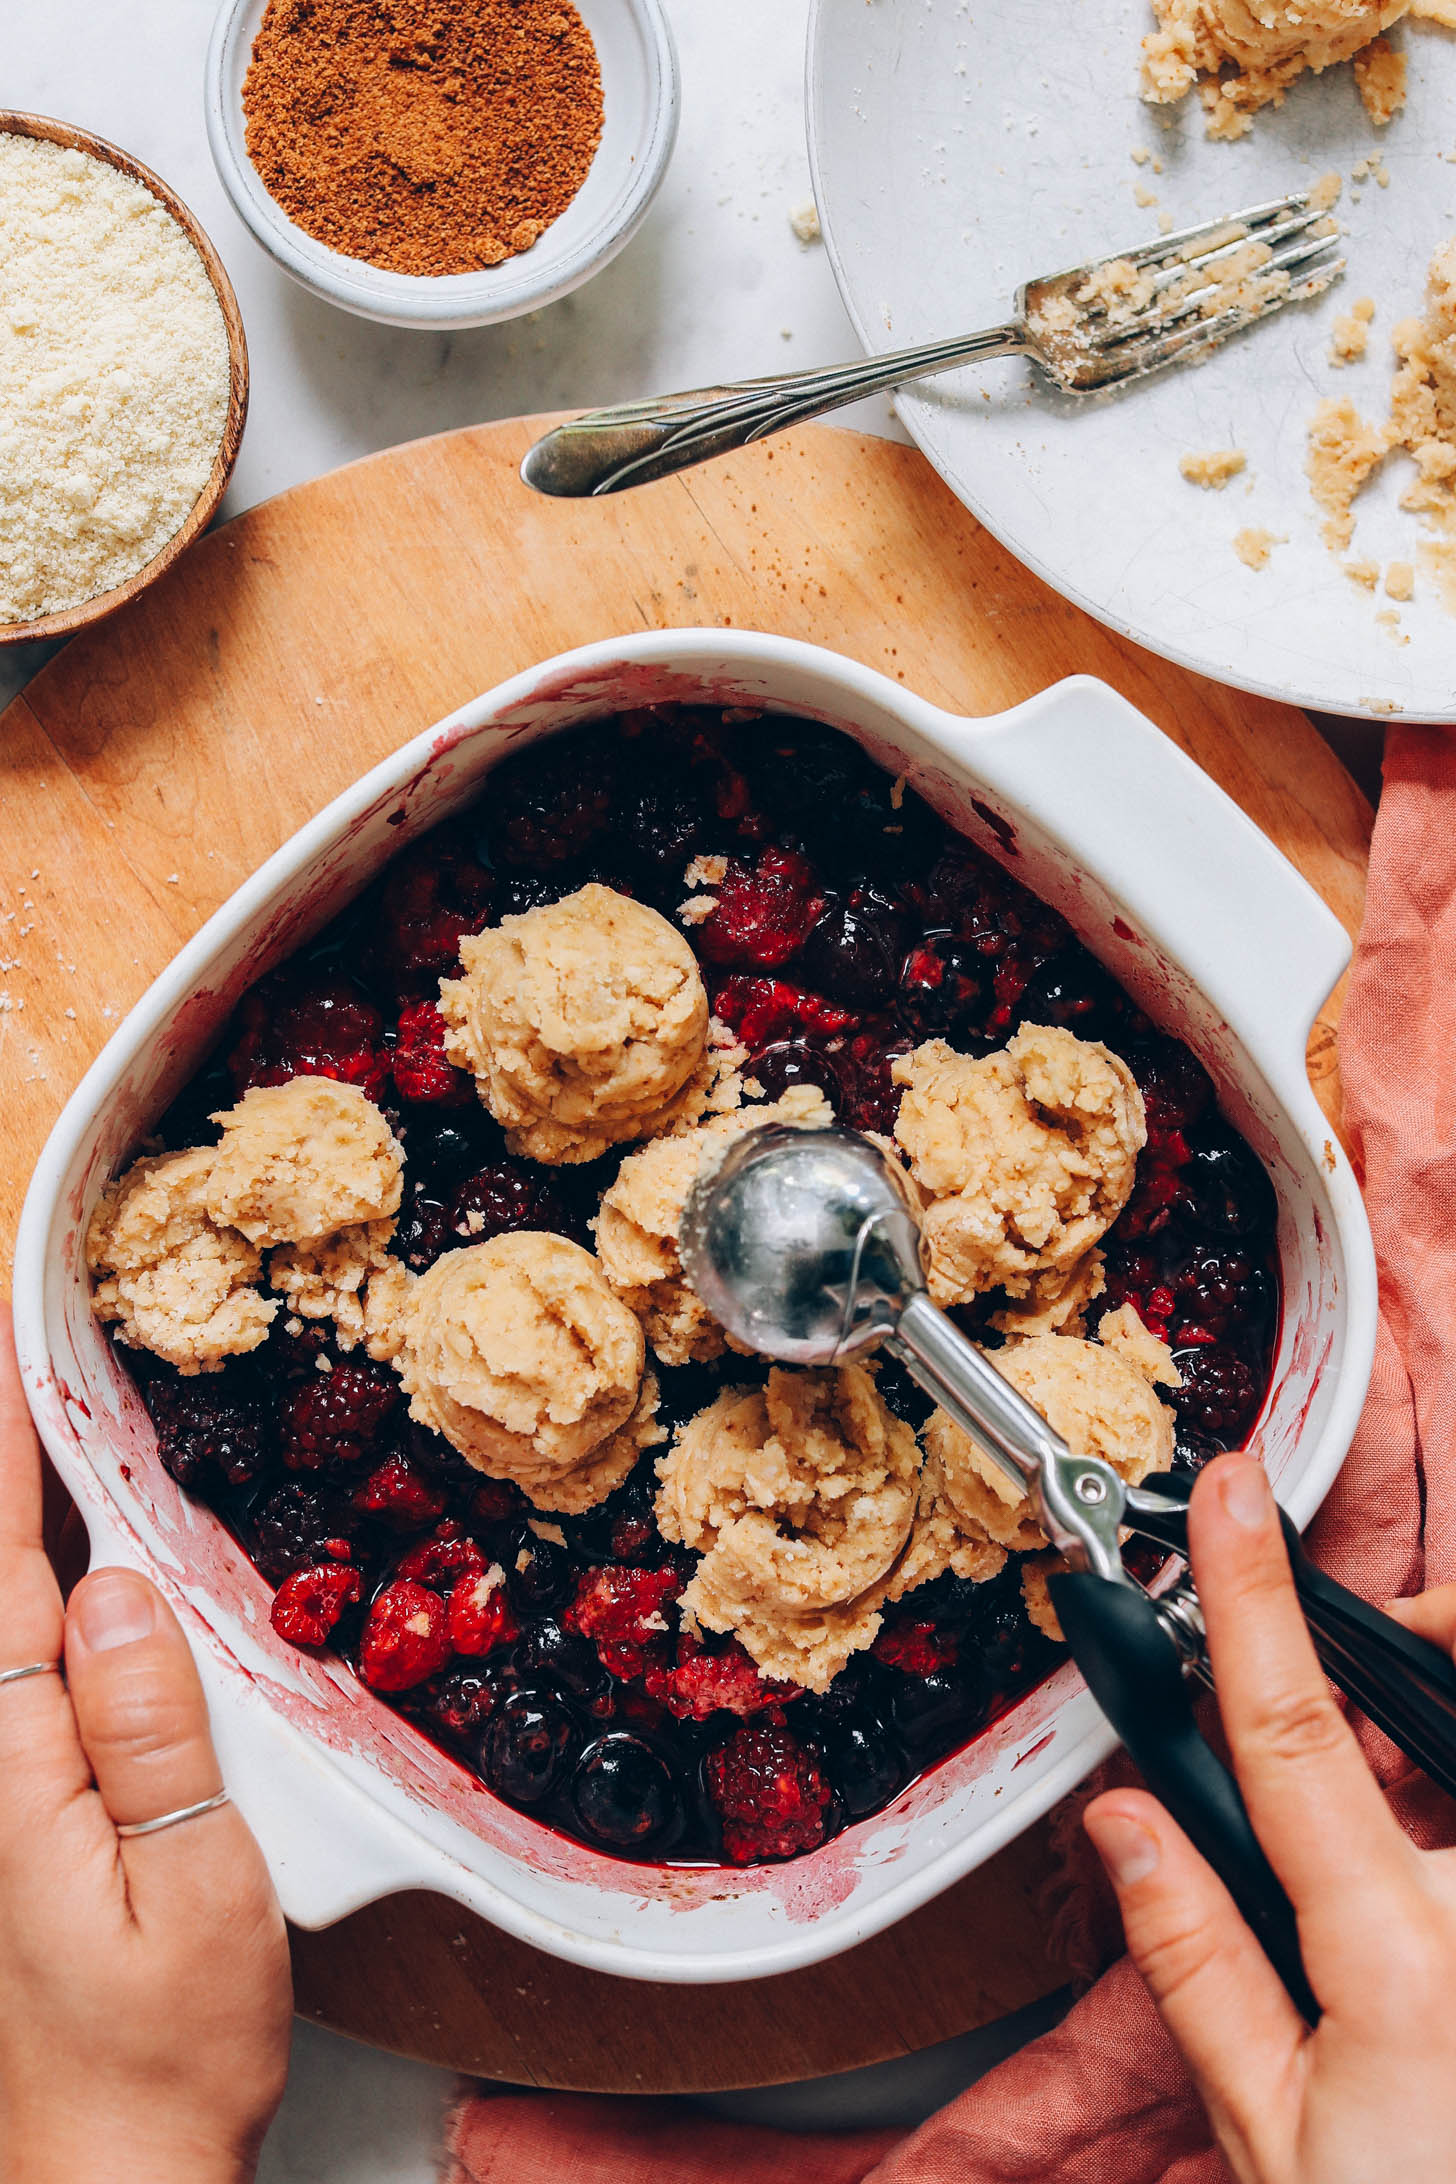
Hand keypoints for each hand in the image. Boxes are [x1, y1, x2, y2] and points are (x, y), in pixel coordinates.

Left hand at [0, 1308, 291, 2183]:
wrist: (106, 2181)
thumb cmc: (158, 2060)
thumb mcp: (188, 1893)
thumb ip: (145, 1734)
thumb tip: (116, 1589)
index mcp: (12, 1767)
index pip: (1, 1570)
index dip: (7, 1450)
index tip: (13, 1348)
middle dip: (3, 1463)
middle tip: (22, 1353)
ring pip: (0, 1620)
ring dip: (15, 1521)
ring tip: (38, 1428)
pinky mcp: (17, 1820)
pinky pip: (23, 1670)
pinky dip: (34, 1593)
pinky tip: (65, 1571)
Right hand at [1084, 1452, 1455, 2183]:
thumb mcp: (1272, 2137)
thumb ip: (1196, 1962)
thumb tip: (1128, 1821)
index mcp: (1402, 1963)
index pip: (1292, 1733)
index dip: (1250, 1597)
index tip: (1234, 1498)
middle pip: (1450, 1713)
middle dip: (1430, 1632)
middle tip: (1394, 1627)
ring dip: (1447, 1704)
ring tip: (1418, 1686)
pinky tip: (1434, 1817)